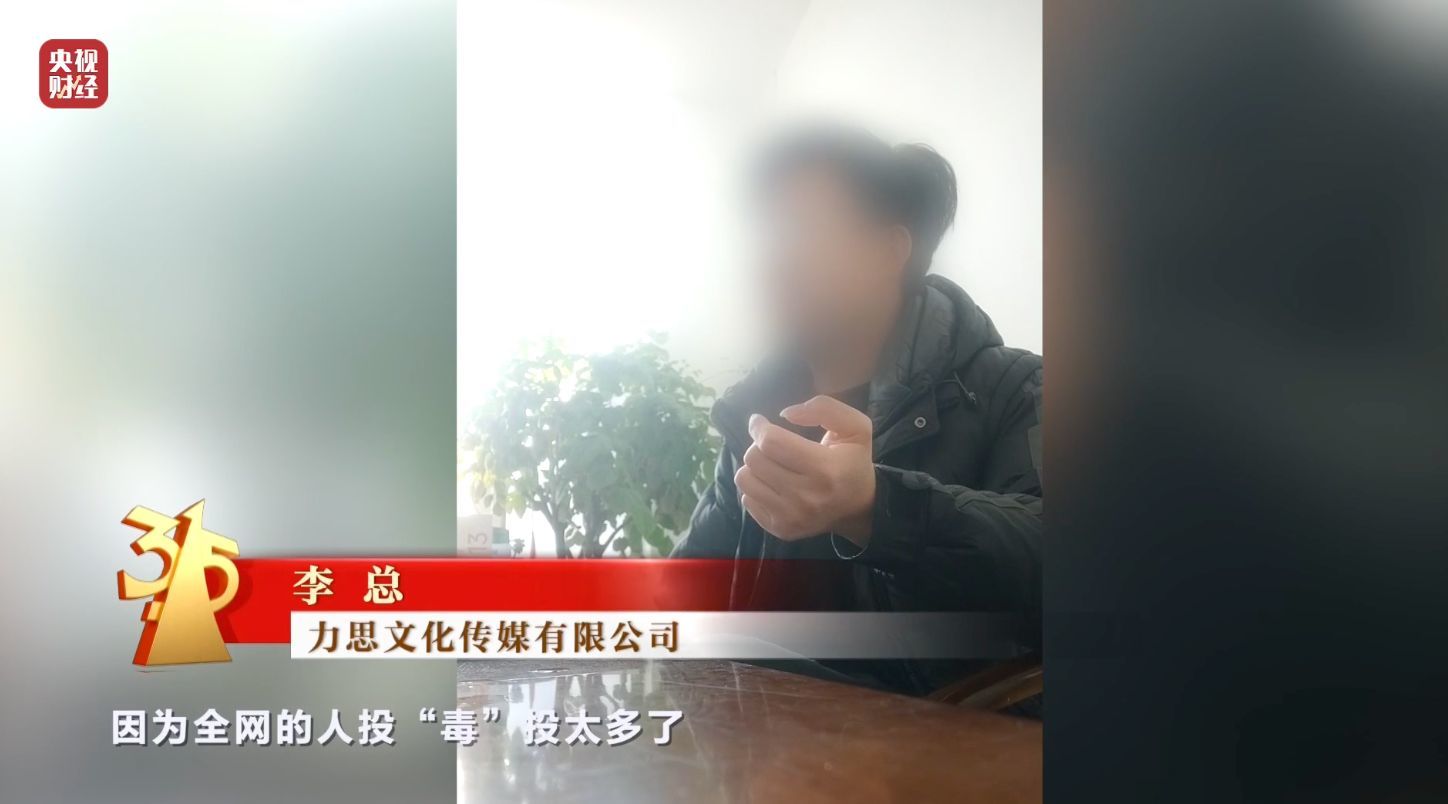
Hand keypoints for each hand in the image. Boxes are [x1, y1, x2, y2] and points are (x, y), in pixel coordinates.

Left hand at [734, 395, 875, 546]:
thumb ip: (824, 408)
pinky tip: (774, 485)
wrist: (859, 509)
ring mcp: (791, 517)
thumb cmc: (853, 462)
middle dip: (759, 446)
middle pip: (754, 458)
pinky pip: (746, 499)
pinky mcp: (780, 529)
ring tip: (772, 465)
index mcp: (825, 469)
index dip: (759, 427)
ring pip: (744, 479)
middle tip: (773, 446)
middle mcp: (806, 497)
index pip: (771, 442)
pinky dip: (756, 487)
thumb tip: (785, 414)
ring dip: (754, 467)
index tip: (759, 422)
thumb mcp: (855, 427)